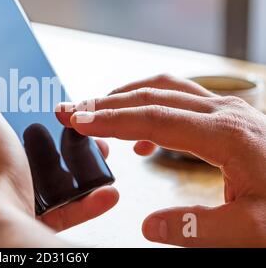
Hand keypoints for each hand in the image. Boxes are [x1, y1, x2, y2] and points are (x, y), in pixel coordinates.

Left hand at [0, 51, 117, 246]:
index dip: (21, 102)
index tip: (45, 95)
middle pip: (30, 141)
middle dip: (59, 132)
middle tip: (81, 123)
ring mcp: (12, 190)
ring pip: (51, 173)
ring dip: (79, 162)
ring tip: (98, 151)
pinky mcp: (32, 214)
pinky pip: (65, 205)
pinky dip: (87, 198)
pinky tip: (104, 191)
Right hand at [57, 74, 265, 246]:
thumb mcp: (253, 230)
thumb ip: (198, 229)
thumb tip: (150, 226)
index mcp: (224, 135)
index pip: (152, 119)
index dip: (111, 119)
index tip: (78, 121)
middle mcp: (222, 113)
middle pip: (151, 96)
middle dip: (107, 102)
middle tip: (72, 109)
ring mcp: (225, 111)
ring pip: (164, 90)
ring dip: (125, 98)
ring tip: (95, 112)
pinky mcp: (226, 118)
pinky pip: (178, 102)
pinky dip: (149, 109)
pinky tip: (141, 137)